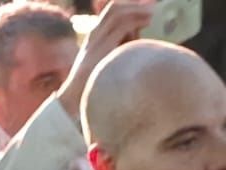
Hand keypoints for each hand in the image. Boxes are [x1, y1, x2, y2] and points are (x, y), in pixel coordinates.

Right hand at [59, 0, 153, 118]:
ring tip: (152, 13)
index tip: (145, 8)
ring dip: (136, 10)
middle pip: (113, 8)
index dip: (128, 6)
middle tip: (152, 4)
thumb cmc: (92, 90)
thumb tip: (139, 51)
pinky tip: (147, 21)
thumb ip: (118, 56)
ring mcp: (95, 41)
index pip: (110, 13)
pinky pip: (120, 27)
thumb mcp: (106, 68)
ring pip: (116, 14)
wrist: (73, 103)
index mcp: (94, 39)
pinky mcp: (100, 49)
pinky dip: (135, 20)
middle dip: (133, 4)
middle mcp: (93, 36)